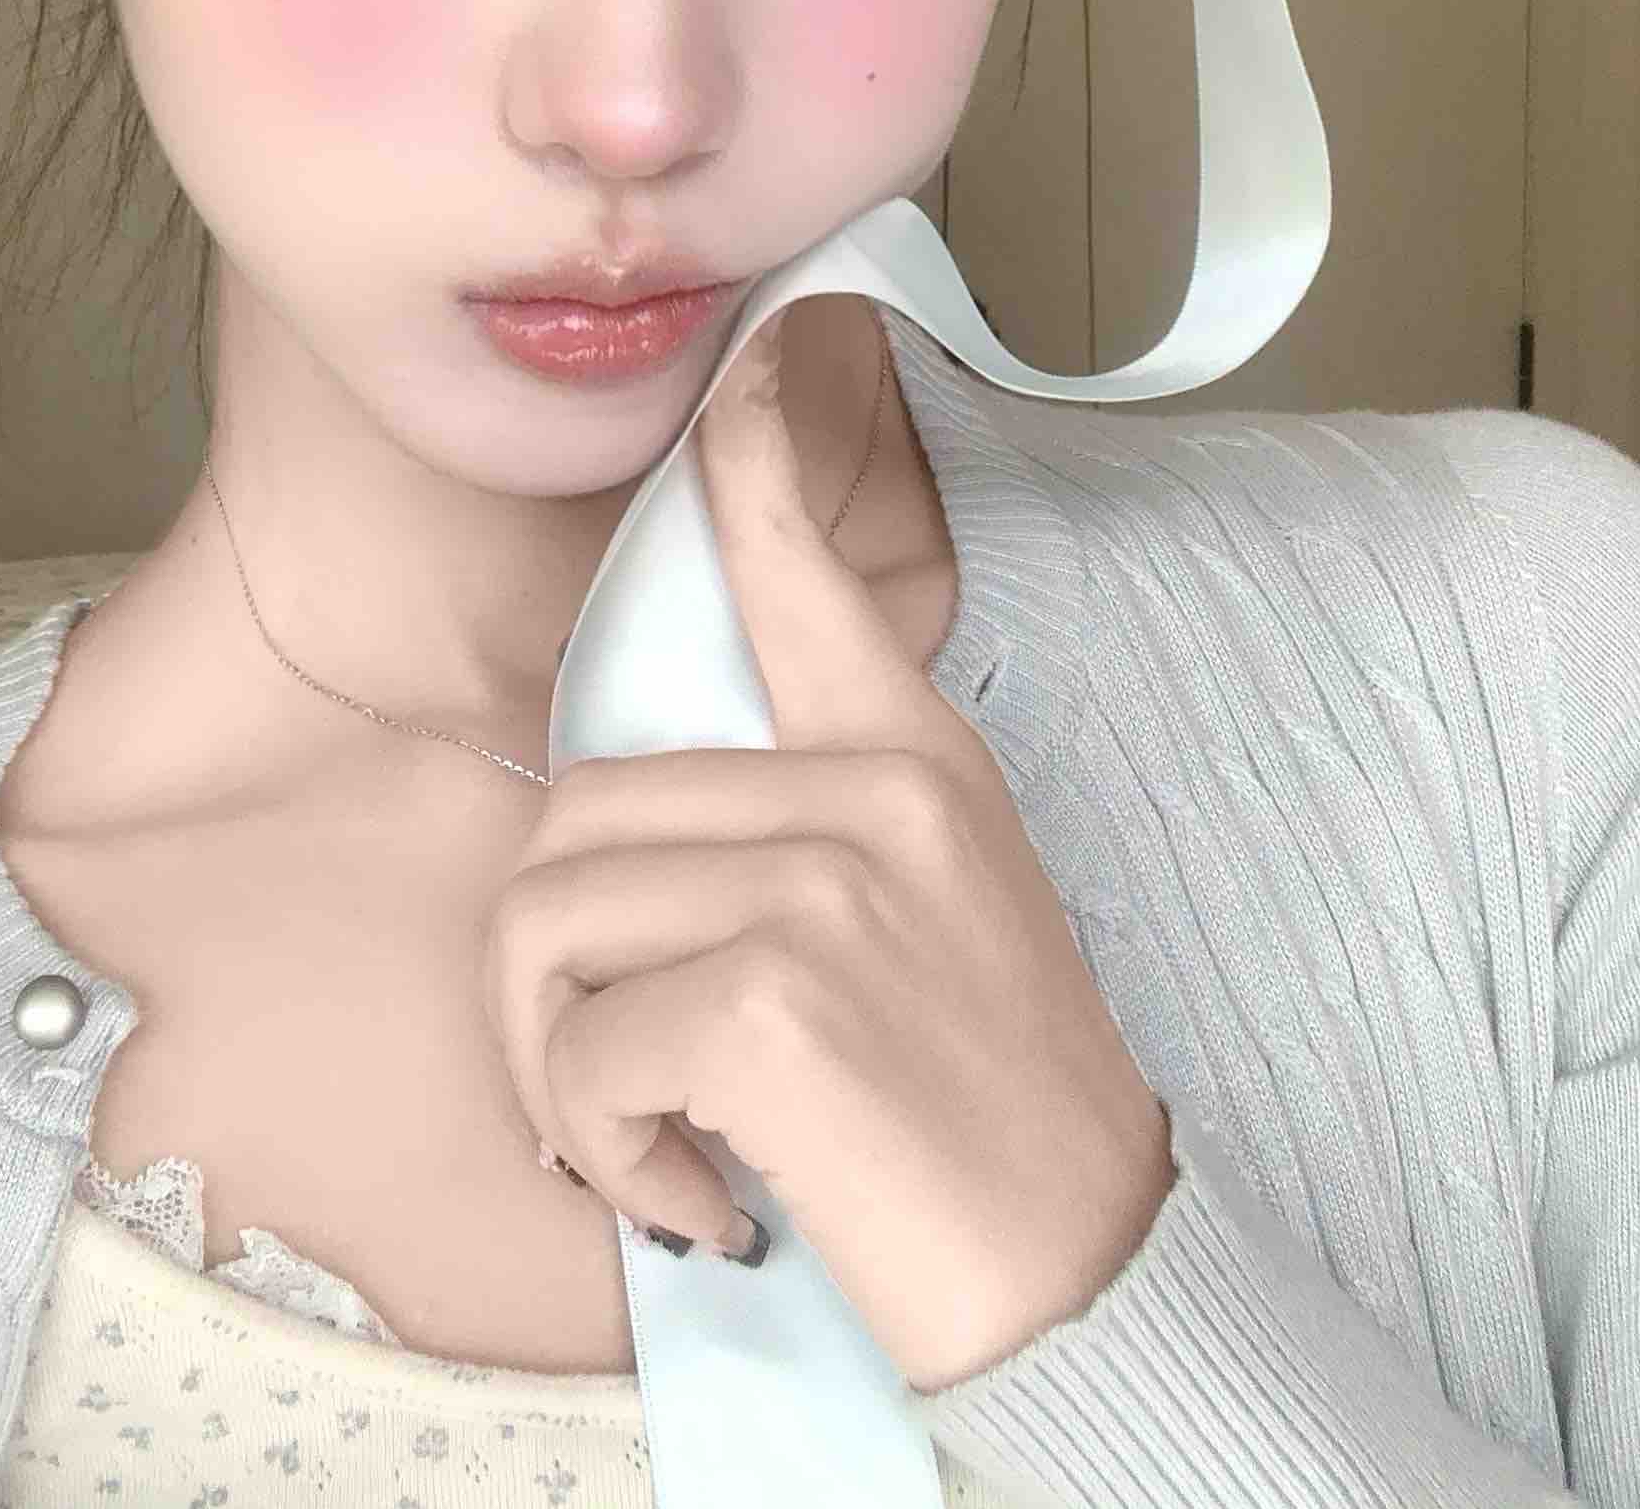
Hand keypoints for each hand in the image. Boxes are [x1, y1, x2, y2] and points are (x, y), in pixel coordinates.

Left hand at [481, 306, 1176, 1394]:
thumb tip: (649, 830)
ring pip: (546, 927)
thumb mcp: (932, 914)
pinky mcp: (780, 995)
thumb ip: (814, 834)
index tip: (733, 360)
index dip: (750, 459)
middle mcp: (871, 791)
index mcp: (910, 759)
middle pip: (572, 816)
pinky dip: (609, 1155)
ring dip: (565, 1078)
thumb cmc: (989, 1114)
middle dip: (546, 984)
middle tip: (624, 1097)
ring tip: (669, 1147)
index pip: (805, 573)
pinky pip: (582, 1051)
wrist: (1093, 1278)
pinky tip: (713, 1199)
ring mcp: (827, 881)